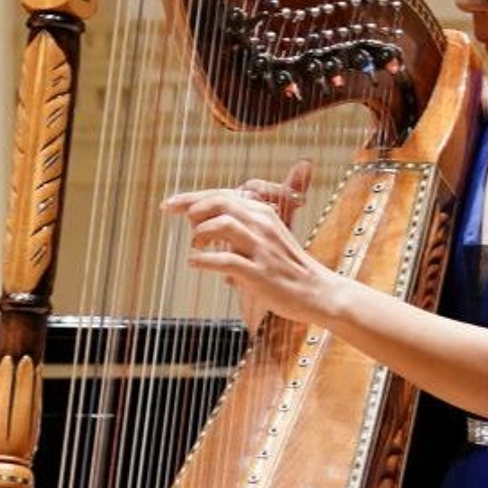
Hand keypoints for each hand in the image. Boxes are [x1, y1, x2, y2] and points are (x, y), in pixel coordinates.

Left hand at [163, 160, 332, 329]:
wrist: (318, 293)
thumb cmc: (288, 270)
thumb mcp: (266, 242)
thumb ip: (238, 236)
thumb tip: (205, 241)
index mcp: (263, 214)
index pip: (222, 195)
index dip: (191, 198)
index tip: (168, 205)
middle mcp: (262, 225)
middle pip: (219, 202)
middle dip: (192, 210)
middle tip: (184, 226)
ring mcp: (262, 249)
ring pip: (222, 225)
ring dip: (200, 235)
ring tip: (196, 246)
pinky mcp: (260, 273)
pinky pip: (226, 261)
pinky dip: (204, 261)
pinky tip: (196, 263)